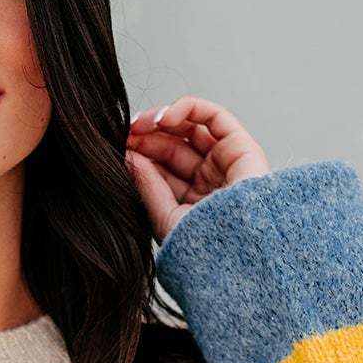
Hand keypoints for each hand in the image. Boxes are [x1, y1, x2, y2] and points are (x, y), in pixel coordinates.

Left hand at [125, 95, 270, 243]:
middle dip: (148, 136)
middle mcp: (209, 181)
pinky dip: (188, 108)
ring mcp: (225, 163)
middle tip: (126, 134)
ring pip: (190, 128)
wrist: (240, 253)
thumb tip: (129, 157)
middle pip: (173, 146)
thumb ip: (148, 187)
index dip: (142, 154)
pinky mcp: (242, 147)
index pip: (162, 169)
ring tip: (141, 125)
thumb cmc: (208, 250)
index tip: (121, 148)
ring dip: (162, 120)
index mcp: (192, 202)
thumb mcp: (166, 218)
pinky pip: (214, 116)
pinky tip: (164, 119)